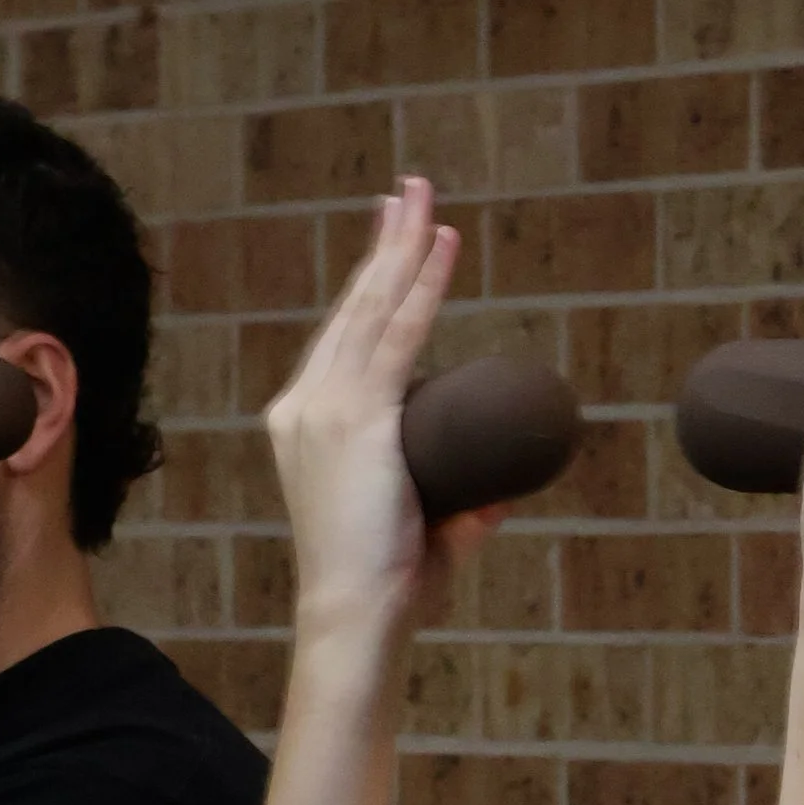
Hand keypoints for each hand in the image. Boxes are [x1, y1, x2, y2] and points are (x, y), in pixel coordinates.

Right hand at [267, 180, 500, 641]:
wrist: (355, 616)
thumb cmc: (388, 587)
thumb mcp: (428, 533)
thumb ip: (464, 512)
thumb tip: (500, 493)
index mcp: (306, 423)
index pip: (344, 335)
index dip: (371, 279)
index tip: (392, 233)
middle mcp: (304, 405)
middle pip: (354, 306)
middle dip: (386, 242)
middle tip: (410, 189)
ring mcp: (325, 408)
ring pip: (373, 308)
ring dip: (404, 246)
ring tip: (425, 196)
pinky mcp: (357, 418)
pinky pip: (398, 335)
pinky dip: (423, 285)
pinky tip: (442, 245)